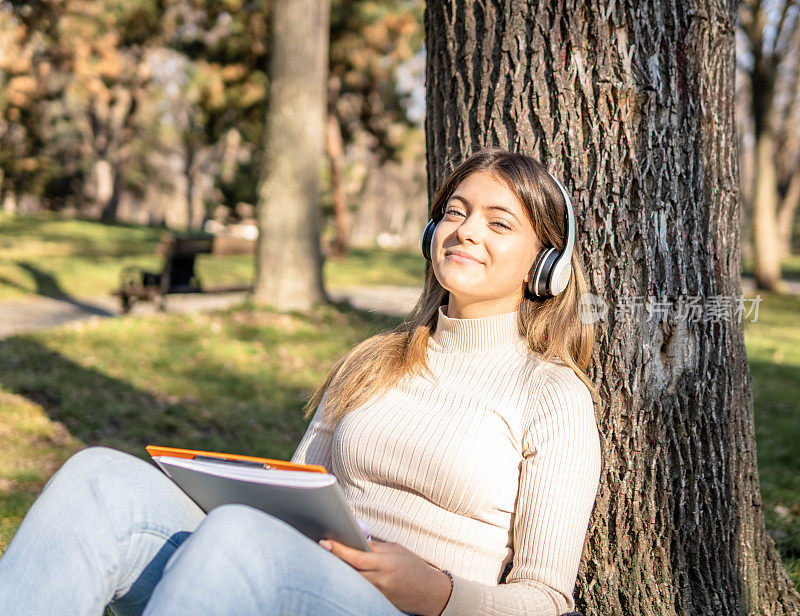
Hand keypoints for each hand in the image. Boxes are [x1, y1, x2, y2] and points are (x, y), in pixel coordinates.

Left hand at [319, 538, 451, 615]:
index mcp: (386, 564)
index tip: (325, 542)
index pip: (357, 557)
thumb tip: (355, 542)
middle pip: (349, 571)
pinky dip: (351, 581)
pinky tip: (345, 573)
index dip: (339, 550)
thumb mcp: (396, 550)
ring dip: (341, 571)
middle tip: (322, 549)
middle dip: (334, 560)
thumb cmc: (414, 567)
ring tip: (330, 559)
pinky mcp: (376, 602)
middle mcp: (380, 581)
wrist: (429, 592)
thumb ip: (375, 548)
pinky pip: (359, 590)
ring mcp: (377, 594)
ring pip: (352, 582)